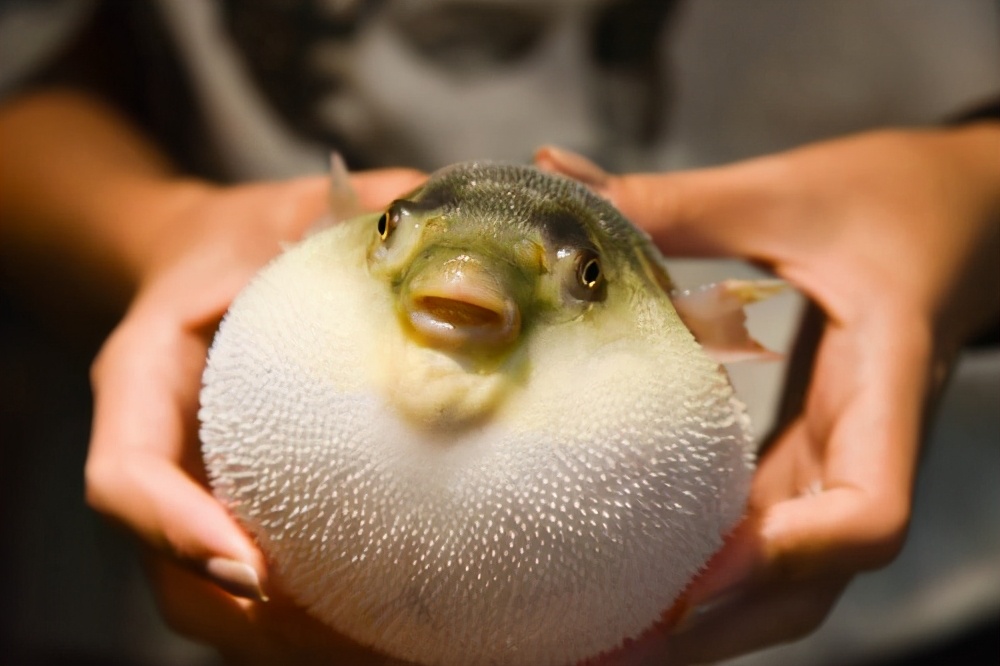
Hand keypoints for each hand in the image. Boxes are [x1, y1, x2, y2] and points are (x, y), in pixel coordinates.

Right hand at [84, 169, 423, 663]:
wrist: (213, 261)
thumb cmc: (246, 236)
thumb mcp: (289, 205)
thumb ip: (357, 205)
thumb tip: (452, 212)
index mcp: (143, 377)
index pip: (127, 471)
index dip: (174, 527)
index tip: (250, 567)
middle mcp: (160, 453)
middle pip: (171, 572)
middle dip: (256, 621)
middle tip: (356, 641)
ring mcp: (193, 492)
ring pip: (213, 603)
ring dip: (293, 643)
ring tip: (393, 653)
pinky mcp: (234, 507)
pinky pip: (261, 589)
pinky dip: (316, 625)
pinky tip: (399, 631)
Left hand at [537, 123, 999, 662]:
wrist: (967, 214)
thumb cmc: (897, 200)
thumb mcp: (786, 194)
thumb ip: (675, 203)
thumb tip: (553, 176)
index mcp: (884, 381)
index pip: (870, 510)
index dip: (789, 558)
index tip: (697, 572)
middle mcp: (867, 442)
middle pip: (815, 581)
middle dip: (720, 624)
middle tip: (611, 645)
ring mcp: (841, 458)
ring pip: (791, 577)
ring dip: (710, 617)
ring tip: (609, 635)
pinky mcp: (813, 454)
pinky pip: (770, 537)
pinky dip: (712, 570)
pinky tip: (643, 572)